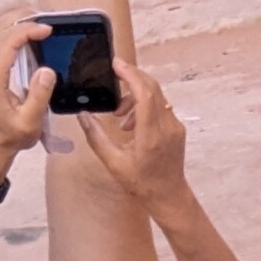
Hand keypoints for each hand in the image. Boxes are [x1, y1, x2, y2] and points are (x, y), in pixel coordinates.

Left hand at [0, 13, 55, 178]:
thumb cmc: (10, 137)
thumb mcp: (29, 123)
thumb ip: (39, 96)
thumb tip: (47, 70)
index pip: (8, 41)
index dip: (29, 30)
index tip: (48, 30)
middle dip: (23, 18)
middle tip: (46, 18)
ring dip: (17, 22)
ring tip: (39, 22)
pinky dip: (13, 31)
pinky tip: (28, 34)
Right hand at [79, 58, 190, 209]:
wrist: (169, 197)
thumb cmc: (142, 184)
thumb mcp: (113, 163)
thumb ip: (96, 137)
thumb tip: (82, 115)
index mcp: (151, 135)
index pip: (144, 94)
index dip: (130, 75)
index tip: (116, 64)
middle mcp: (166, 127)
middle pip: (152, 87)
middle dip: (133, 76)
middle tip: (115, 72)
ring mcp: (175, 127)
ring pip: (157, 95)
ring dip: (136, 94)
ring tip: (120, 114)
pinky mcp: (177, 129)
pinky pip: (161, 106)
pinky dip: (145, 104)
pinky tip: (132, 122)